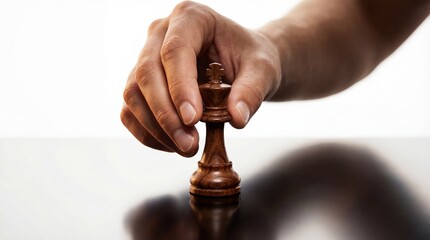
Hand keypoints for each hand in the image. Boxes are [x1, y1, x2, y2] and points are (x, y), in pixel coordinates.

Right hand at [120, 1, 281, 156]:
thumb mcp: (262, 69)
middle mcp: (161, 33)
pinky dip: (147, 132)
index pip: (175, 50)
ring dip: (155, 127)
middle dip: (165, 114)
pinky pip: (131, 109)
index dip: (180, 86)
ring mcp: (146, 56)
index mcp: (191, 17)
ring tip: (185, 147)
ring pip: (132, 93)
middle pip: (146, 72)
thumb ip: (252, 90)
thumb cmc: (250, 58)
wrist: (242, 62)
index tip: (194, 119)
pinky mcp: (141, 82)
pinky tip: (172, 145)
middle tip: (188, 144)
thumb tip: (237, 118)